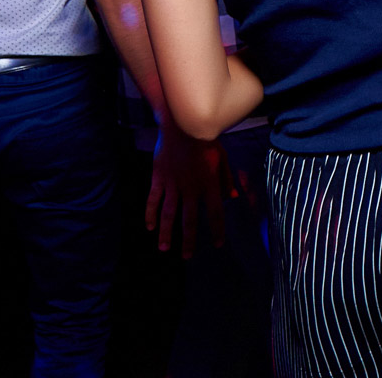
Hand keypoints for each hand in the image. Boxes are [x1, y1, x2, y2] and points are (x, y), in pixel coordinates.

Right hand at [147, 121, 231, 256]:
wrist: (182, 125)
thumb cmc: (205, 140)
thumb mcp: (222, 158)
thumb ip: (226, 179)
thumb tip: (232, 197)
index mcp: (209, 184)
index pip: (215, 213)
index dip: (217, 230)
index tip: (218, 243)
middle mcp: (191, 188)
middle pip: (189, 219)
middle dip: (188, 240)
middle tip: (187, 256)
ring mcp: (172, 185)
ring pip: (169, 214)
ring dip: (167, 233)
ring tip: (165, 248)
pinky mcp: (158, 178)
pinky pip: (153, 200)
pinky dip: (150, 214)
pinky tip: (150, 227)